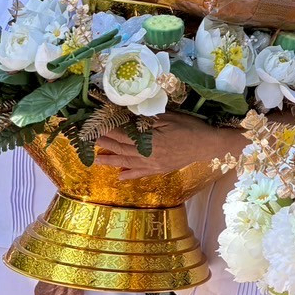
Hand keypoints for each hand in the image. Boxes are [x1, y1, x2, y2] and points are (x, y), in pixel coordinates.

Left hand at [96, 111, 230, 178]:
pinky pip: (141, 174)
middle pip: (122, 148)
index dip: (109, 130)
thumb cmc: (189, 128)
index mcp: (150, 140)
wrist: (206, 145)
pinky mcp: (159, 170)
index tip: (96, 126)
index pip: (124, 134)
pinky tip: (120, 176)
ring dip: (111, 161)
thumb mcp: (169, 118)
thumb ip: (149, 120)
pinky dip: (130, 175)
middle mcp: (148, 154)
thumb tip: (129, 117)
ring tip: (96, 160)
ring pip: (127, 162)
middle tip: (88, 140)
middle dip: (105, 143)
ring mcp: (153, 164)